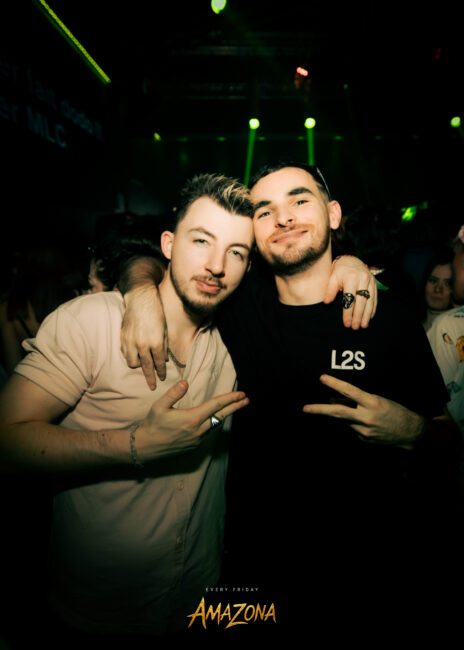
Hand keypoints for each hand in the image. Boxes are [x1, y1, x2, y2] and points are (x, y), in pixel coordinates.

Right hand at [121, 285, 167, 390]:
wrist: (140, 299)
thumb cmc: (156, 313)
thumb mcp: (165, 330)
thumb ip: (164, 346)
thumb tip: (163, 360)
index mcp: (156, 342)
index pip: (159, 363)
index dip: (161, 373)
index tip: (162, 379)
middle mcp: (142, 344)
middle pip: (146, 367)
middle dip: (150, 378)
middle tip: (152, 387)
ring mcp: (131, 341)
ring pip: (133, 363)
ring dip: (139, 365)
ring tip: (143, 364)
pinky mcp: (122, 338)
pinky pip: (125, 354)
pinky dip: (130, 356)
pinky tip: (135, 354)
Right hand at [136, 380, 248, 459]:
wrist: (146, 447)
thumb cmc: (152, 425)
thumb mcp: (159, 407)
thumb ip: (173, 394)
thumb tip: (185, 382)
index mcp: (192, 418)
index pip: (216, 405)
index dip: (230, 398)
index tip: (241, 394)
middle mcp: (198, 430)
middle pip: (221, 415)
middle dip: (235, 407)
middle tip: (246, 400)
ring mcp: (198, 440)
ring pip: (216, 424)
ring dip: (225, 415)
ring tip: (233, 407)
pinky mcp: (195, 446)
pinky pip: (208, 432)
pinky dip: (214, 423)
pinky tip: (214, 419)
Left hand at [302, 374, 424, 447]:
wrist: (411, 432)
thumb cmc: (397, 411)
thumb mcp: (378, 400)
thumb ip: (358, 400)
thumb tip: (336, 398)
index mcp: (373, 403)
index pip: (349, 391)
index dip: (334, 384)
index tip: (322, 378)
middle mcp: (366, 418)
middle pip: (337, 412)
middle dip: (319, 410)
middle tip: (305, 408)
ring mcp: (364, 431)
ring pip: (344, 420)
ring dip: (341, 414)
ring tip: (347, 408)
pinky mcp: (364, 440)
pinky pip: (352, 428)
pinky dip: (352, 422)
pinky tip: (364, 421)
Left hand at [324, 256, 377, 328]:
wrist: (351, 259)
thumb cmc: (339, 270)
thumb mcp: (332, 277)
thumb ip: (330, 290)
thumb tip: (326, 303)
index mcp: (351, 278)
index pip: (350, 299)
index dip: (348, 313)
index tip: (346, 323)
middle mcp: (362, 279)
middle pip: (361, 302)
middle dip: (358, 316)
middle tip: (356, 327)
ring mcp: (370, 281)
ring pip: (369, 301)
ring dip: (367, 314)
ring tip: (364, 325)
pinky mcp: (374, 283)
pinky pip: (375, 297)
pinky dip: (373, 308)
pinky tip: (370, 316)